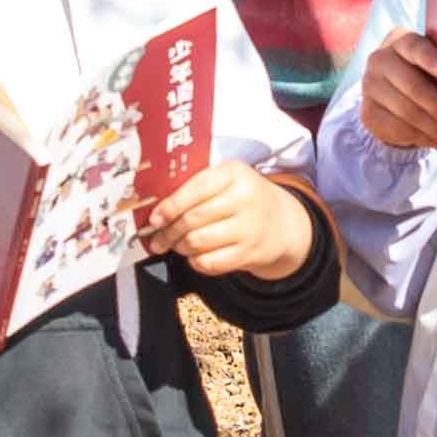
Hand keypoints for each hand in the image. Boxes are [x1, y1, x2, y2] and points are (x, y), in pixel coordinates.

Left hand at [144, 164, 313, 281]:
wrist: (283, 223)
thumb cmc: (243, 199)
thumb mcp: (227, 180)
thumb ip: (196, 188)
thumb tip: (156, 211)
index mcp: (235, 173)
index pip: (195, 189)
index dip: (170, 206)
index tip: (154, 219)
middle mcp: (245, 198)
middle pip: (192, 219)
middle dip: (168, 232)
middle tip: (157, 239)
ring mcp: (249, 227)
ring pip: (197, 242)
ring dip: (180, 247)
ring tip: (176, 245)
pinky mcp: (250, 253)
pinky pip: (210, 262)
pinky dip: (196, 262)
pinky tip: (195, 256)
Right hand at [349, 32, 436, 157]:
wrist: (391, 91)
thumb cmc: (426, 74)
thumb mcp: (435, 65)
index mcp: (401, 40)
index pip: (414, 46)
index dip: (430, 58)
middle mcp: (380, 59)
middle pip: (413, 86)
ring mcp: (369, 86)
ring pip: (406, 112)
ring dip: (435, 131)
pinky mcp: (367, 112)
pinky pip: (396, 128)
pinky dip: (421, 138)